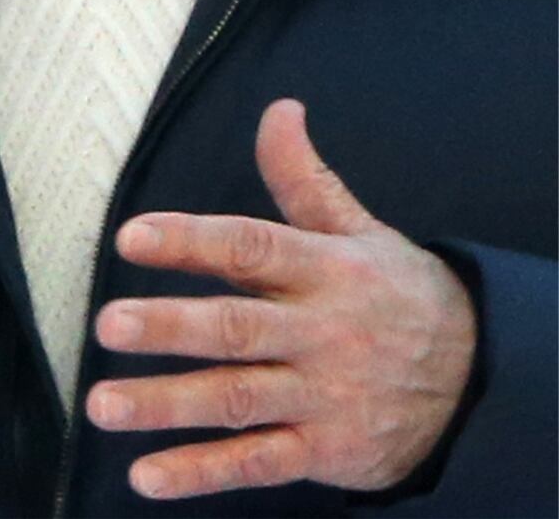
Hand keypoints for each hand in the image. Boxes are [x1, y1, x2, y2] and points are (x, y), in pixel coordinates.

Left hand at [87, 98, 476, 500]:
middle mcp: (320, 334)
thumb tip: (278, 109)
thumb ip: (304, 178)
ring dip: (167, 405)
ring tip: (102, 405)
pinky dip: (202, 472)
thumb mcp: (359, 232)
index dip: (190, 240)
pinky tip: (146, 476)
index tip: (130, 236)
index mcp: (324, 271)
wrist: (482, 381)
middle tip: (106, 324)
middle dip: (170, 327)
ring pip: (236, 399)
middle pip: (236, 328)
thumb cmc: (398, 295)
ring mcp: (322, 397)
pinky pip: (257, 463)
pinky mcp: (325, 451)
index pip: (250, 247)